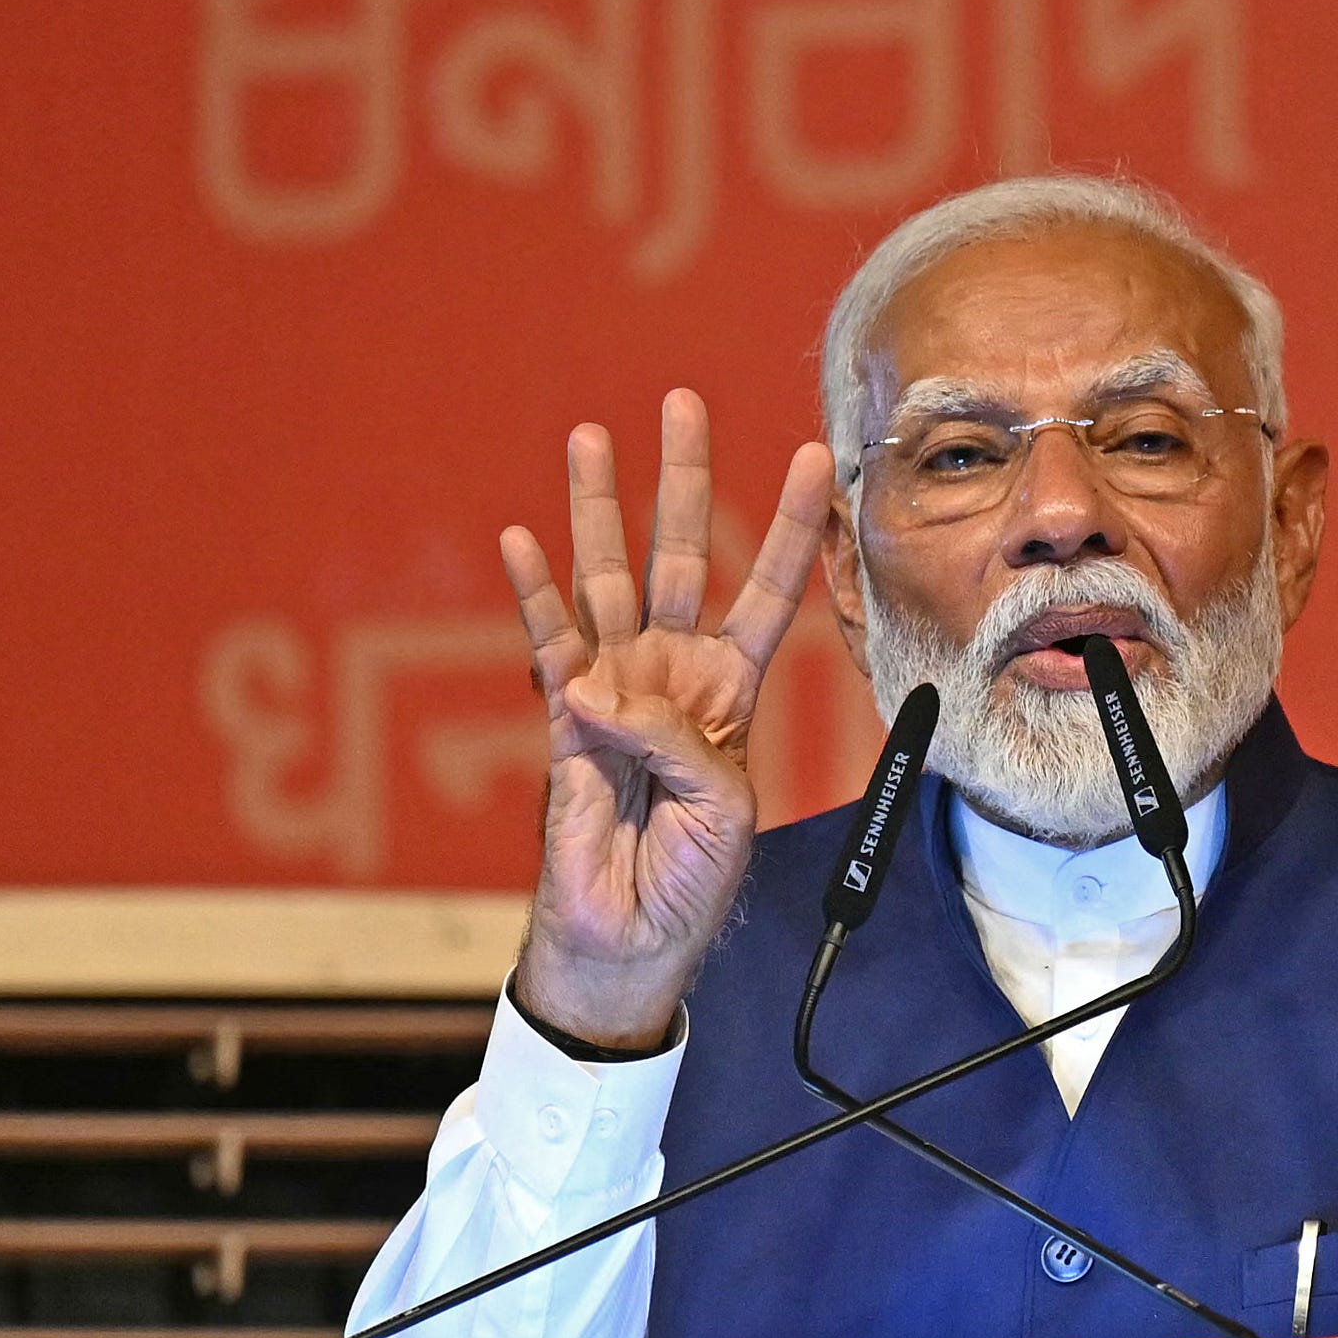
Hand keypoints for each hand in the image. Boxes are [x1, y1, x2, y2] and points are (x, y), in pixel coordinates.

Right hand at [501, 391, 834, 1050]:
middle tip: (684, 402)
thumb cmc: (695, 876)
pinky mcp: (562, 717)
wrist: (632, 935)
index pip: (770, 590)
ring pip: (608, 577)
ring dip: (600, 508)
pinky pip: (546, 643)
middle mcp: (675, 672)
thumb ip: (674, 739)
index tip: (815, 459)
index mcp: (733, 690)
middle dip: (685, 478)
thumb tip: (598, 690)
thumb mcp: (726, 805)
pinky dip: (532, 593)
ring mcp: (616, 686)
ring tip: (591, 436)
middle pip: (683, 554)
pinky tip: (522, 538)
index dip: (791, 527)